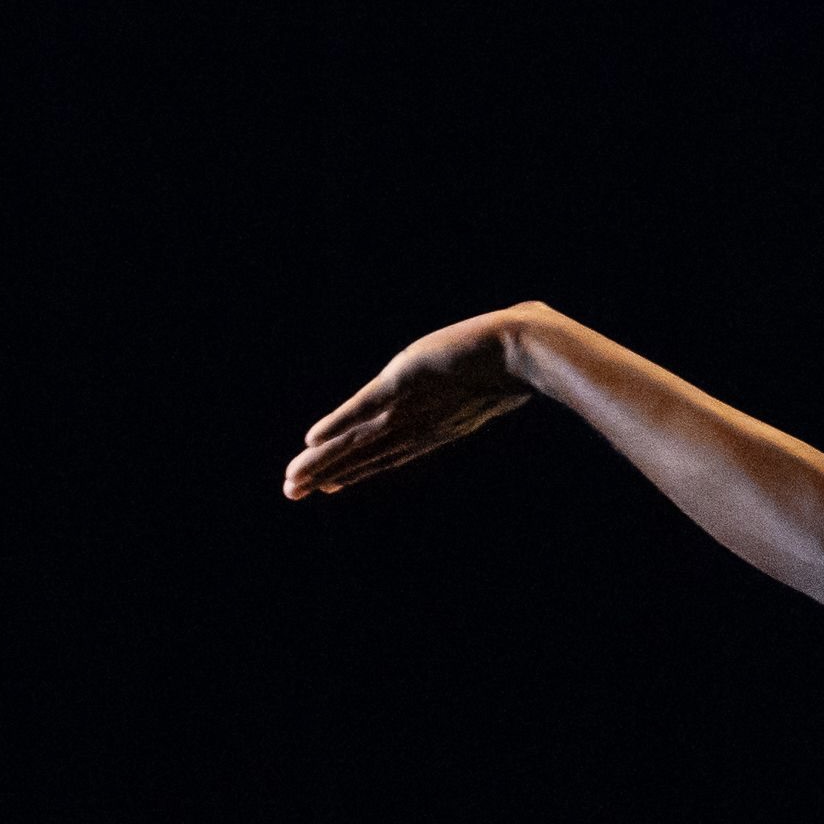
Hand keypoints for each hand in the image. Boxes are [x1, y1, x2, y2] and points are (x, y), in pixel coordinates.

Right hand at [285, 310, 540, 498]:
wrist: (530, 348)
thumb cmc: (530, 349)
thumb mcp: (507, 365)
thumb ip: (503, 361)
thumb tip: (523, 331)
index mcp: (444, 423)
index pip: (391, 451)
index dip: (359, 468)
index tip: (333, 484)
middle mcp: (424, 422)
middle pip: (367, 455)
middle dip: (330, 472)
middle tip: (294, 492)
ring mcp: (414, 406)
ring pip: (358, 442)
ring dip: (323, 461)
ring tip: (293, 483)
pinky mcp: (404, 384)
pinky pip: (362, 410)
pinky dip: (337, 427)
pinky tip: (312, 443)